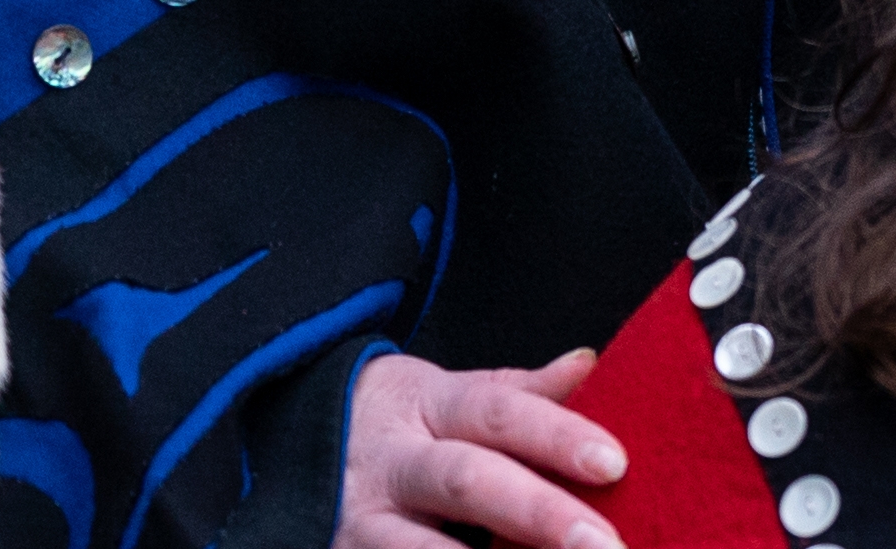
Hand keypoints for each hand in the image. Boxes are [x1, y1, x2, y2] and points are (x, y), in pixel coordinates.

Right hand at [333, 346, 628, 548]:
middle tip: (607, 547)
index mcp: (425, 406)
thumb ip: (516, 391)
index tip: (616, 462)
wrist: (279, 446)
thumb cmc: (391, 423)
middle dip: (540, 514)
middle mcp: (390, 464)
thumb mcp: (442, 393)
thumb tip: (589, 364)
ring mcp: (359, 524)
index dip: (557, 435)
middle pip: (469, 482)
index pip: (499, 413)